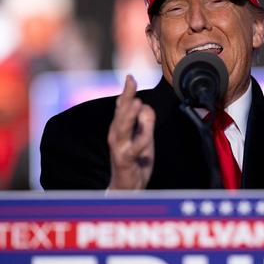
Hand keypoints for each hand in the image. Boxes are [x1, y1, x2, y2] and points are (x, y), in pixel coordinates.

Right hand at [107, 75, 155, 189]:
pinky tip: (147, 135)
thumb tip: (145, 106)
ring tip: (137, 102)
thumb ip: (145, 121)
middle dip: (125, 96)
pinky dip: (140, 141)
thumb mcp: (144, 137)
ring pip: (122, 127)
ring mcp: (119, 147)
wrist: (126, 187)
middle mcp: (116, 135)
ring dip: (129, 115)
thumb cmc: (135, 160)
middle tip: (130, 81)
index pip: (122, 106)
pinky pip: (134, 149)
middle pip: (121, 112)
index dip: (126, 91)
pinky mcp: (125, 160)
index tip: (130, 76)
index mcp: (120, 127)